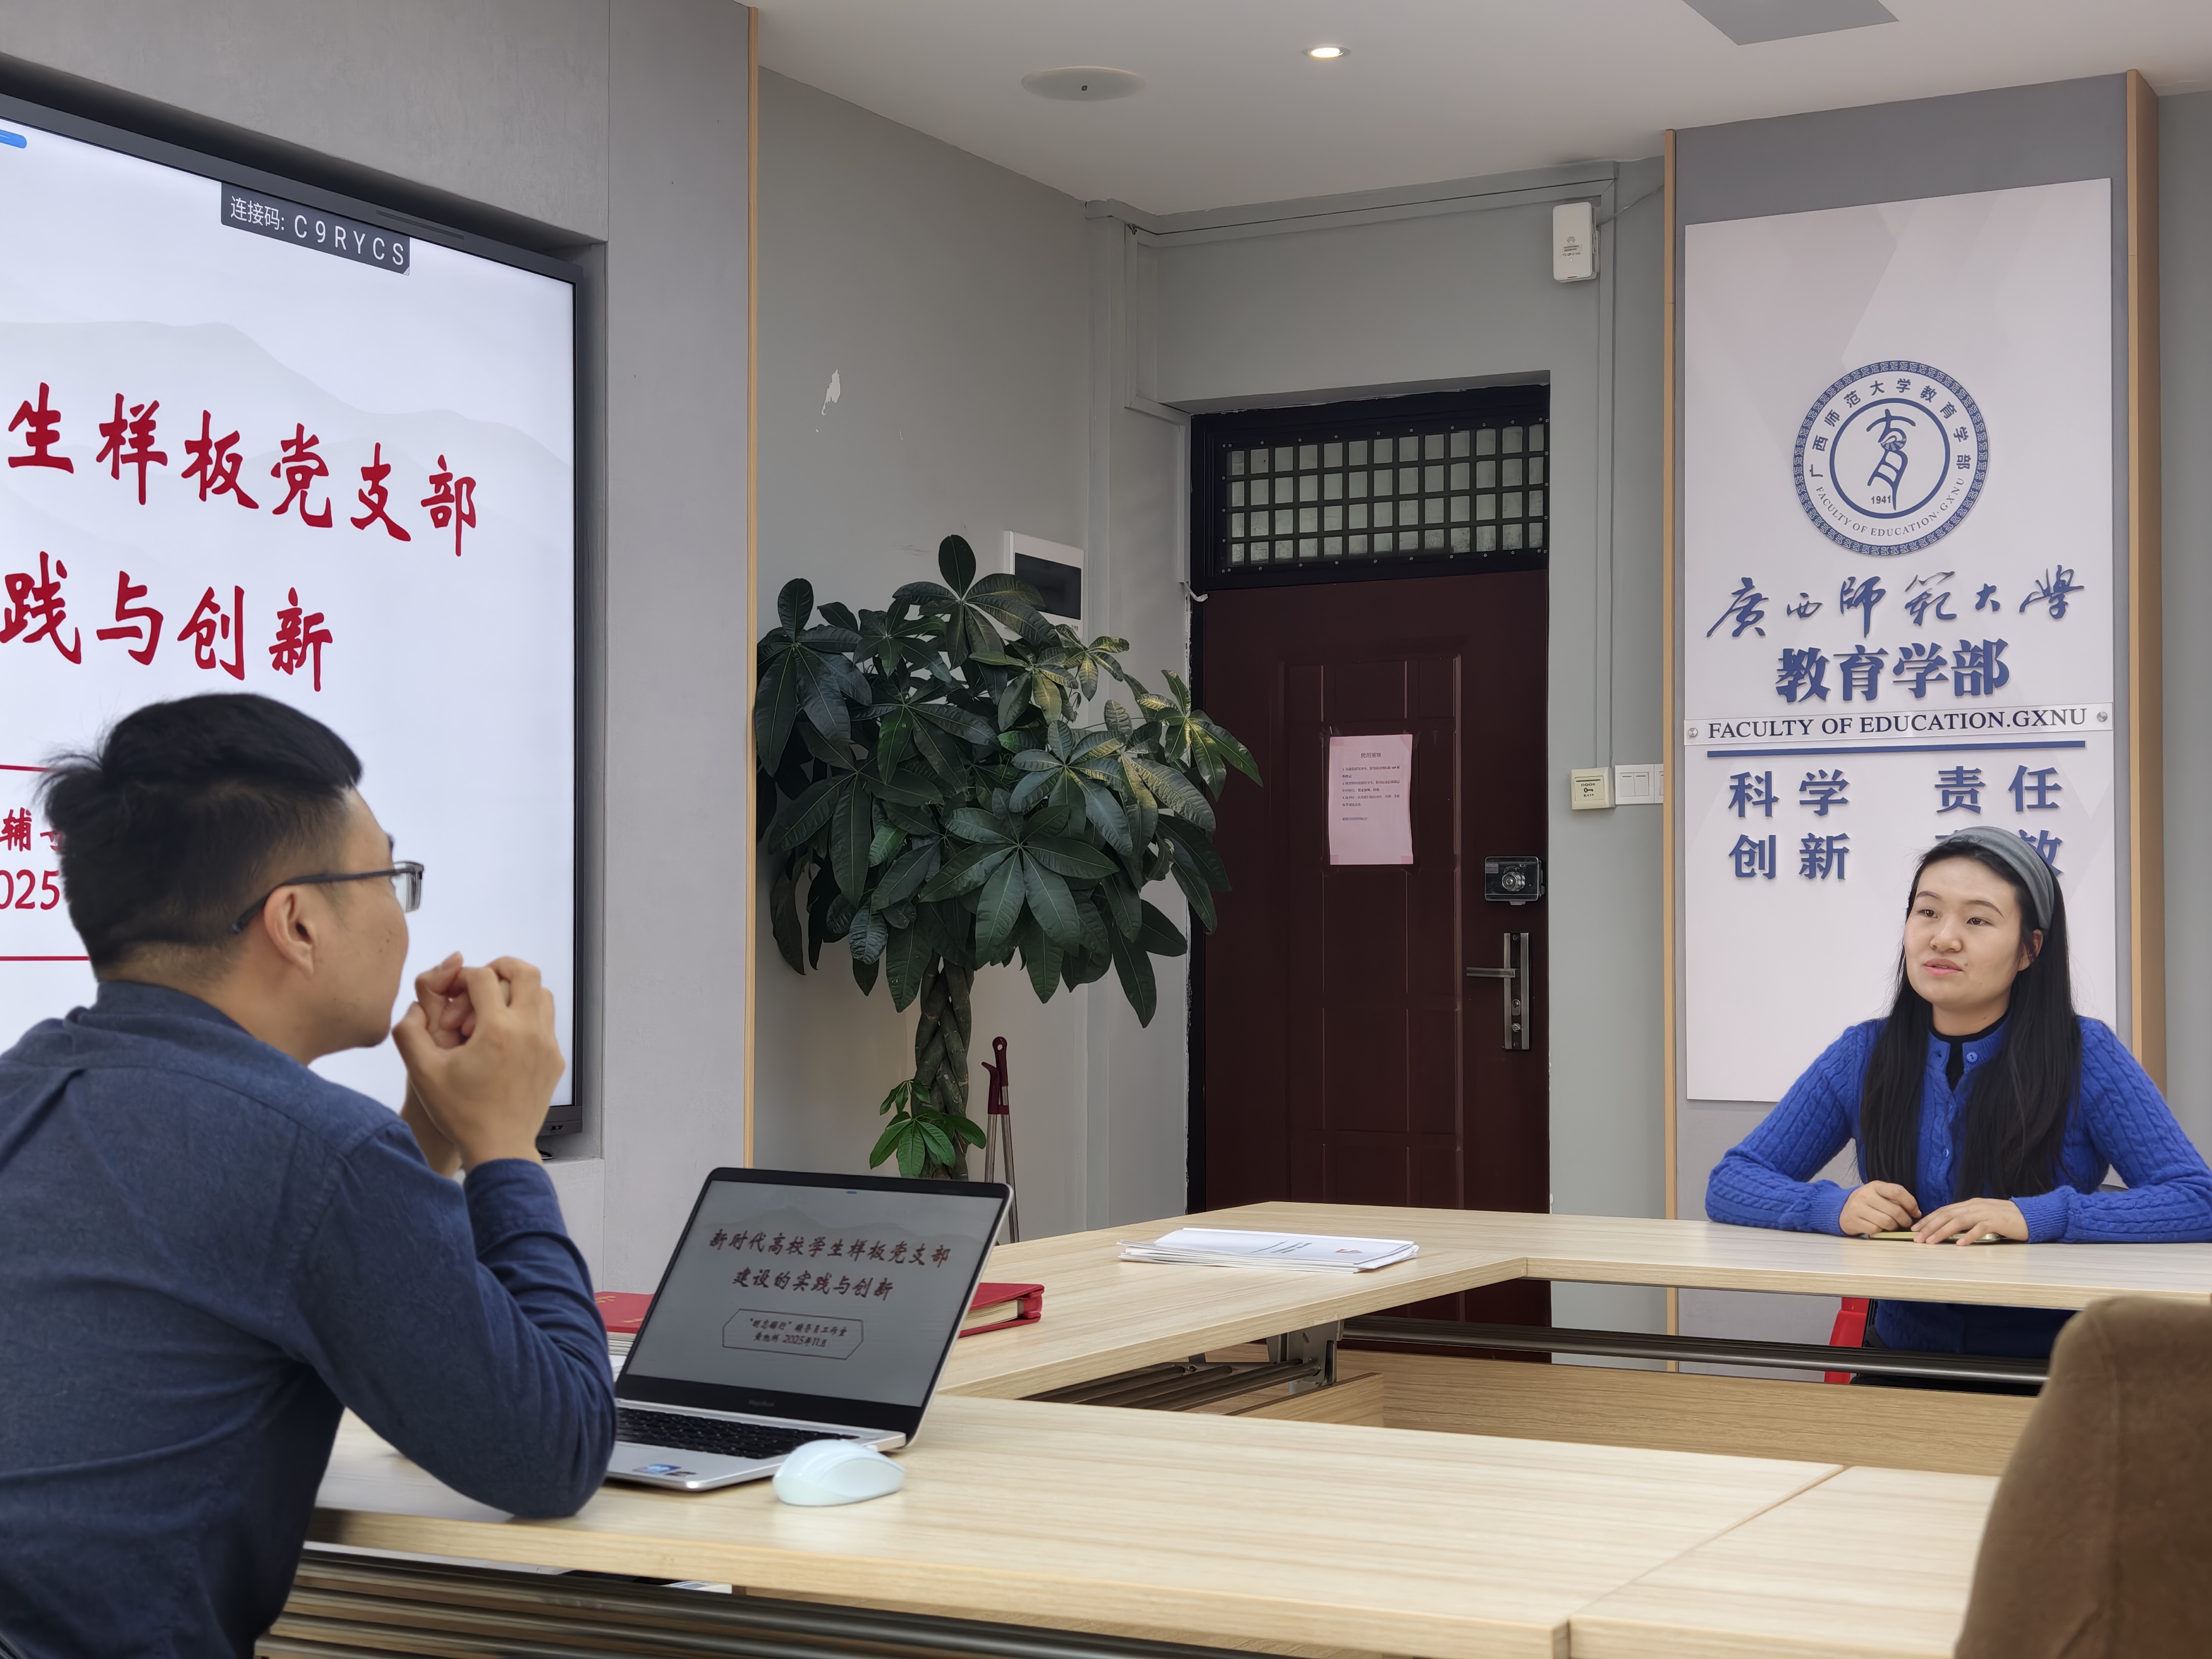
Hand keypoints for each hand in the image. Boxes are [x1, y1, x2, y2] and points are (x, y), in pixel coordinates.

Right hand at [392, 957, 563, 1167]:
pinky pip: (546, 1022)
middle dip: (498, 968)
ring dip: (516, 992)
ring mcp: (547, 1045)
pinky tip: (503, 1037)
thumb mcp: (422, 1073)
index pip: (482, 977)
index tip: (451, 993)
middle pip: (525, 972)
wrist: (499, 1148)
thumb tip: (415, 1007)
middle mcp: (529, 1032)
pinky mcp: (554, 1060)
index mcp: (497, 1030)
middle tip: (478, 982)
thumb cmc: (462, 1114)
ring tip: (490, 1011)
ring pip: (542, 994)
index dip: (461, 978)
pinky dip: (527, 1017)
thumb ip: (409, 1033)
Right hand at [1840, 1180, 1921, 1235]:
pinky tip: (1879, 1228)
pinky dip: (1881, 1231)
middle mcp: (1865, 1195)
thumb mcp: (1879, 1194)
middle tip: (1905, 1223)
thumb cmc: (1868, 1202)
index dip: (1911, 1203)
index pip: (1898, 1191)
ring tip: (1893, 1225)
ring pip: (1887, 1222)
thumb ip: (1896, 1199)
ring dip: (1894, 1227)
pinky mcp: (1854, 1221)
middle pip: (1895, 1210)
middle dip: (1905, 1220)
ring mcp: (1858, 1208)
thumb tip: (1916, 1212)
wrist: (1843, 1209)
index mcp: (1875, 1186)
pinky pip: (1876, 1230)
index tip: (1915, 1212)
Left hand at [1913, 1197, 2027, 1244]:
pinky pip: (1980, 1229)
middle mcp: (1975, 1206)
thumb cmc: (2005, 1218)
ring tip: (1931, 1241)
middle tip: (1917, 1237)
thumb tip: (1948, 1227)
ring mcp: (1986, 1213)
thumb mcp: (1982, 1215)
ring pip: (1959, 1221)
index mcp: (1970, 1204)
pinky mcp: (1997, 1222)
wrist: (2030, 1215)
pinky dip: (1969, 1236)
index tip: (1916, 1228)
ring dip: (1943, 1231)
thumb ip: (1967, 1219)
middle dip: (1929, 1226)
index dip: (1928, 1219)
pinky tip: (1960, 1244)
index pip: (1944, 1210)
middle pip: (1947, 1215)